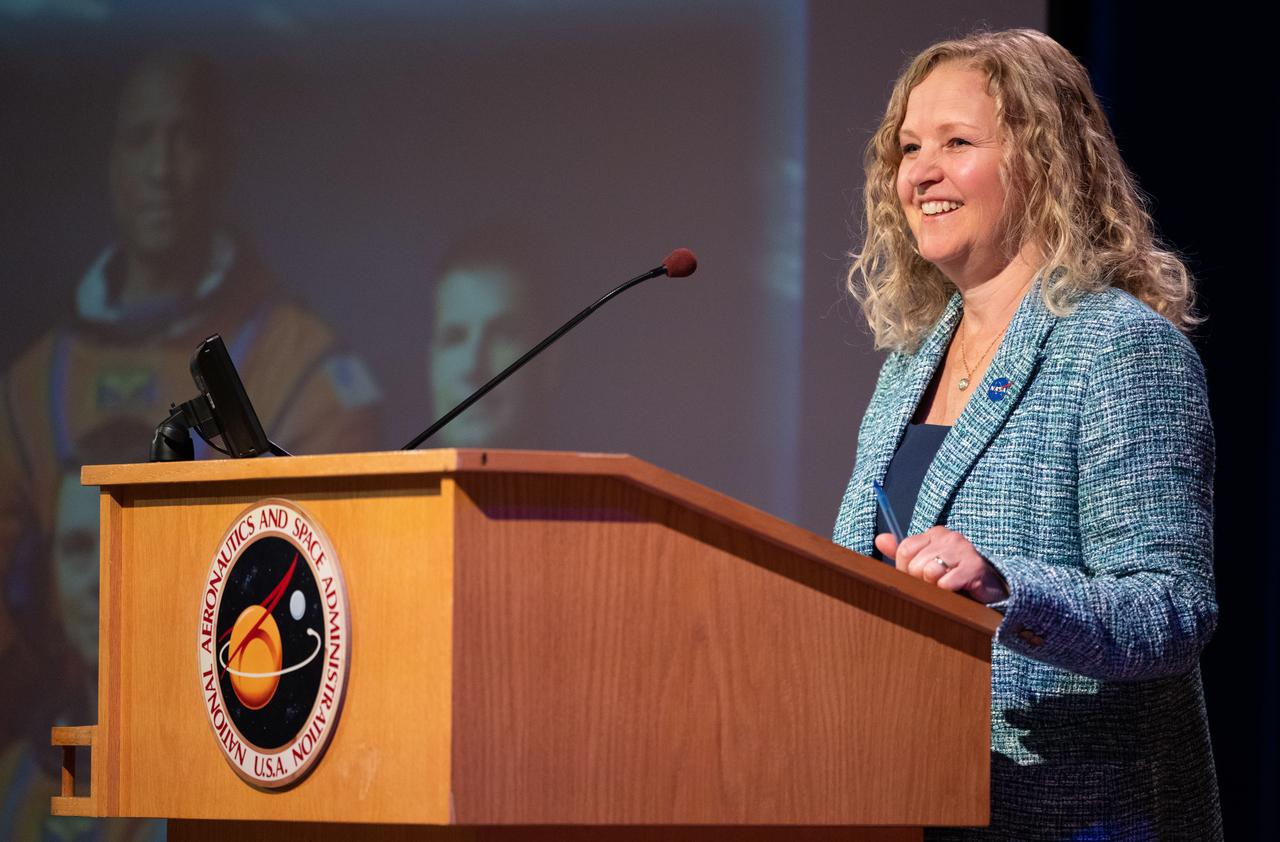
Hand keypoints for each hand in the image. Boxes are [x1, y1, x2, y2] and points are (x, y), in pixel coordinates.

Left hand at [875, 526, 1008, 603]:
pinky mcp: (975, 567)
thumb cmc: (953, 577)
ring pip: (929, 572)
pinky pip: (946, 583)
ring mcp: (964, 549)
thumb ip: (902, 553)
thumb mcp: (925, 564)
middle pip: (915, 564)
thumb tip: (879, 539)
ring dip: (935, 587)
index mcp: (935, 533)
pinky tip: (958, 590)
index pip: (904, 549)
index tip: (919, 577)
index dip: (906, 569)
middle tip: (937, 584)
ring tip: (947, 587)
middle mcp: (949, 537)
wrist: (990, 590)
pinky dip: (948, 592)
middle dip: (921, 581)